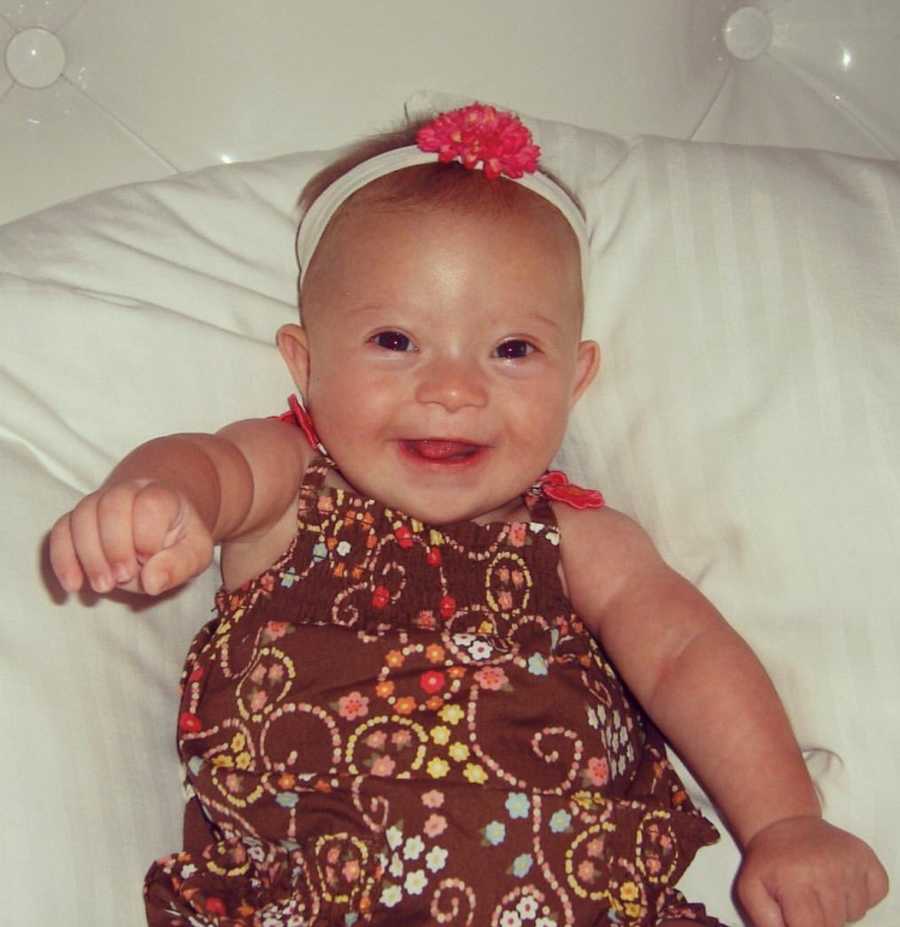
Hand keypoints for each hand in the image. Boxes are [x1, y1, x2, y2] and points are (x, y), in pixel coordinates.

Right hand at [50, 479, 213, 595]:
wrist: (160, 525)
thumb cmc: (179, 541)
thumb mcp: (196, 553)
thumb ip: (180, 565)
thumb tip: (152, 582)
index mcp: (162, 495)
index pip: (150, 504)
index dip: (147, 537)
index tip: (151, 561)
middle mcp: (128, 491)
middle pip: (111, 505)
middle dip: (114, 547)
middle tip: (124, 578)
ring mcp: (99, 502)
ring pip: (82, 516)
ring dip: (88, 556)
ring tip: (103, 586)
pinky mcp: (78, 519)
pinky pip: (61, 530)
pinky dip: (63, 559)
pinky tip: (73, 585)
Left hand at [736, 816, 888, 926]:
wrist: (782, 823)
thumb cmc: (769, 861)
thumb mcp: (751, 889)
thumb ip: (764, 921)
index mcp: (795, 880)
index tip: (799, 918)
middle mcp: (826, 870)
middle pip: (834, 925)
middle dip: (820, 920)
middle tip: (806, 900)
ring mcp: (849, 863)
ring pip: (855, 913)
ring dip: (839, 908)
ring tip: (819, 886)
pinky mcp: (866, 858)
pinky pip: (875, 894)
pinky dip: (861, 895)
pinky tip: (839, 880)